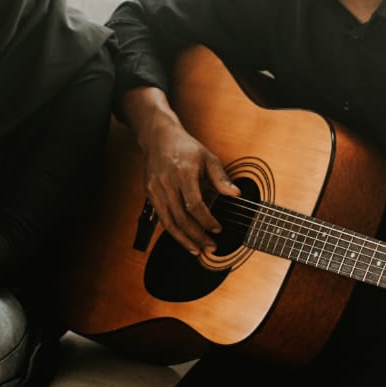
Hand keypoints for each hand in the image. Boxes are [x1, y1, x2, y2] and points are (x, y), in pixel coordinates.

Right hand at [127, 96, 240, 256]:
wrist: (158, 137)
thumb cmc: (185, 147)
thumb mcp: (208, 157)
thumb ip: (221, 178)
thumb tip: (236, 195)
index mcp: (183, 172)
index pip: (195, 204)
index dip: (207, 220)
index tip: (218, 229)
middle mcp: (167, 182)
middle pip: (181, 218)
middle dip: (197, 236)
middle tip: (211, 247)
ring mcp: (155, 189)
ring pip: (168, 222)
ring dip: (183, 239)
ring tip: (197, 250)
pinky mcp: (149, 194)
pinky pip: (161, 218)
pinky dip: (172, 231)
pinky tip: (183, 239)